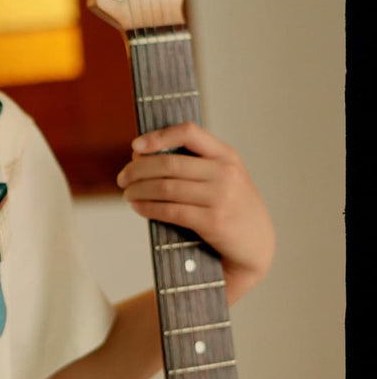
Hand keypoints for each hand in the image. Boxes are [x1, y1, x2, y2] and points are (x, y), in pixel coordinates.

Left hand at [116, 122, 273, 303]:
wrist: (256, 246)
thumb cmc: (230, 209)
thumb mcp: (223, 179)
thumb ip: (193, 165)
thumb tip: (141, 155)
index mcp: (227, 156)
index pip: (189, 132)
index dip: (158, 136)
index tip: (135, 146)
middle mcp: (225, 172)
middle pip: (169, 163)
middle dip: (138, 169)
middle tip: (122, 178)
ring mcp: (221, 197)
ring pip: (165, 186)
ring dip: (138, 190)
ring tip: (127, 194)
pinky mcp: (213, 222)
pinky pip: (170, 210)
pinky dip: (148, 208)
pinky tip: (138, 207)